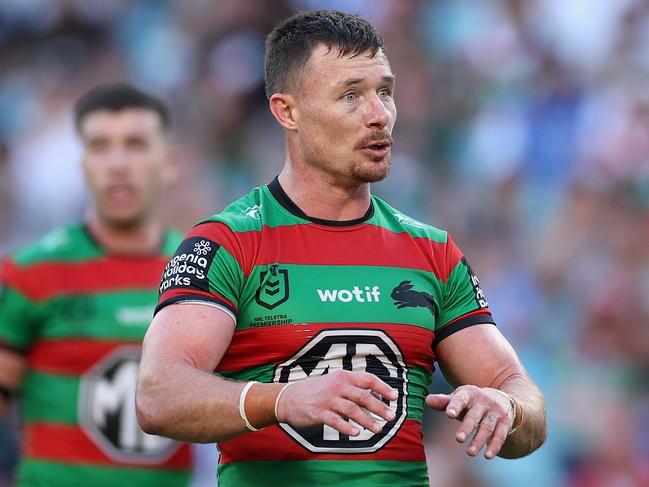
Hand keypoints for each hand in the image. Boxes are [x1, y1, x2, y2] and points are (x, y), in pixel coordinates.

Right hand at [276, 370, 397, 436]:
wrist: (288, 398)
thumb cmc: (316, 391)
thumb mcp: (335, 383)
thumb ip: (354, 389)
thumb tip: (377, 397)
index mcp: (343, 376)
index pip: (368, 379)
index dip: (383, 388)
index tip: (395, 397)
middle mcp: (337, 386)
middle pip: (363, 396)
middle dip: (379, 407)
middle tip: (390, 417)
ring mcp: (327, 399)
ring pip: (352, 410)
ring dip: (367, 420)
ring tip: (378, 429)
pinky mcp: (319, 413)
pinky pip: (336, 421)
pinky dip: (347, 427)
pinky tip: (357, 433)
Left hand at [426, 385, 513, 459]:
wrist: (502, 398)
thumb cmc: (472, 402)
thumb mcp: (459, 398)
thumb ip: (444, 402)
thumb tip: (427, 400)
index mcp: (469, 393)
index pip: (461, 399)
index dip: (455, 406)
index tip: (449, 414)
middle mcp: (483, 401)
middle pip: (474, 415)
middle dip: (467, 427)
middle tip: (458, 439)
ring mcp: (495, 411)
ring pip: (487, 427)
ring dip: (479, 440)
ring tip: (470, 452)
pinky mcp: (505, 422)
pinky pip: (500, 434)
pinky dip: (495, 446)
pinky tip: (487, 456)